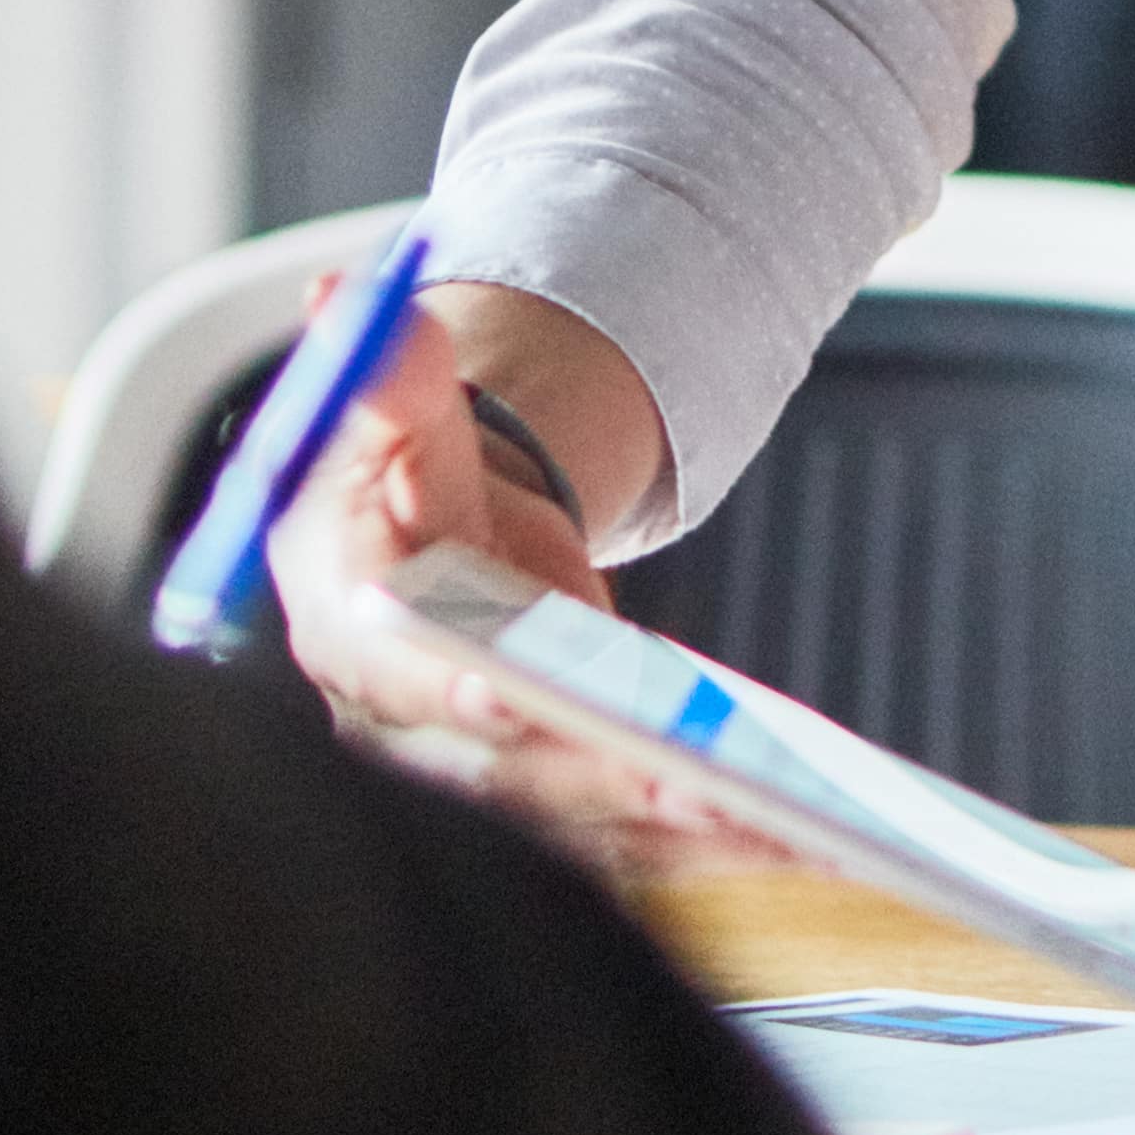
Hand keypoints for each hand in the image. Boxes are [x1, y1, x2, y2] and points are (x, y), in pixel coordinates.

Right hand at [261, 282, 765, 861]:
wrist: (449, 521)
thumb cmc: (406, 467)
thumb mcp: (392, 404)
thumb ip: (381, 368)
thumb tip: (346, 297)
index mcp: (349, 626)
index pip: (389, 669)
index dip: (442, 684)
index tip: (505, 691)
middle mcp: (403, 722)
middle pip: (494, 770)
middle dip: (590, 777)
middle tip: (683, 779)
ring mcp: (484, 769)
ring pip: (572, 814)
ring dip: (663, 822)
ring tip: (763, 819)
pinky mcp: (556, 790)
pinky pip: (626, 829)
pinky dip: (700, 837)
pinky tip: (788, 834)